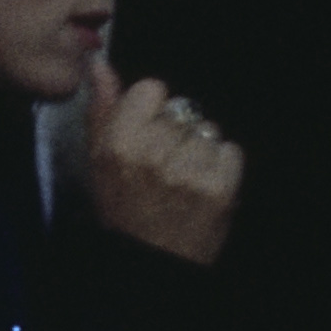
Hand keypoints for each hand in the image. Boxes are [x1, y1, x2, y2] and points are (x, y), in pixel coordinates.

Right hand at [80, 58, 243, 266]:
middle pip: (182, 110)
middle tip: (163, 168)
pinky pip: (230, 150)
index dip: (152, 112)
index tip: (146, 136)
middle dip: (176, 134)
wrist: (151, 264)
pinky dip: (221, 167)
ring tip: (183, 179)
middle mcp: (153, 152)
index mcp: (119, 142)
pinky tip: (202, 187)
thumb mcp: (99, 162)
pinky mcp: (220, 185)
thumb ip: (103, 110)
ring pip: (208, 129)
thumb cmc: (124, 212)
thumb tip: (100, 66)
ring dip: (200, 151)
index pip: (153, 88)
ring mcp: (189, 169)